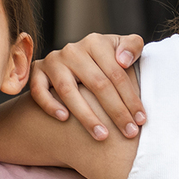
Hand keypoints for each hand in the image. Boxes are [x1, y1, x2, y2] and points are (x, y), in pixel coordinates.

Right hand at [29, 33, 145, 139]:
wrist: (78, 60)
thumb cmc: (107, 59)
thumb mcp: (122, 46)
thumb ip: (132, 46)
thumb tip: (123, 60)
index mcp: (96, 42)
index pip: (117, 74)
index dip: (131, 98)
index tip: (141, 120)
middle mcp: (73, 50)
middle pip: (97, 84)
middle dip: (116, 112)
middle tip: (129, 133)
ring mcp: (53, 61)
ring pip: (68, 91)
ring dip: (86, 116)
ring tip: (102, 135)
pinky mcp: (37, 72)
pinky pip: (39, 91)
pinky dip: (50, 105)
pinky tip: (64, 119)